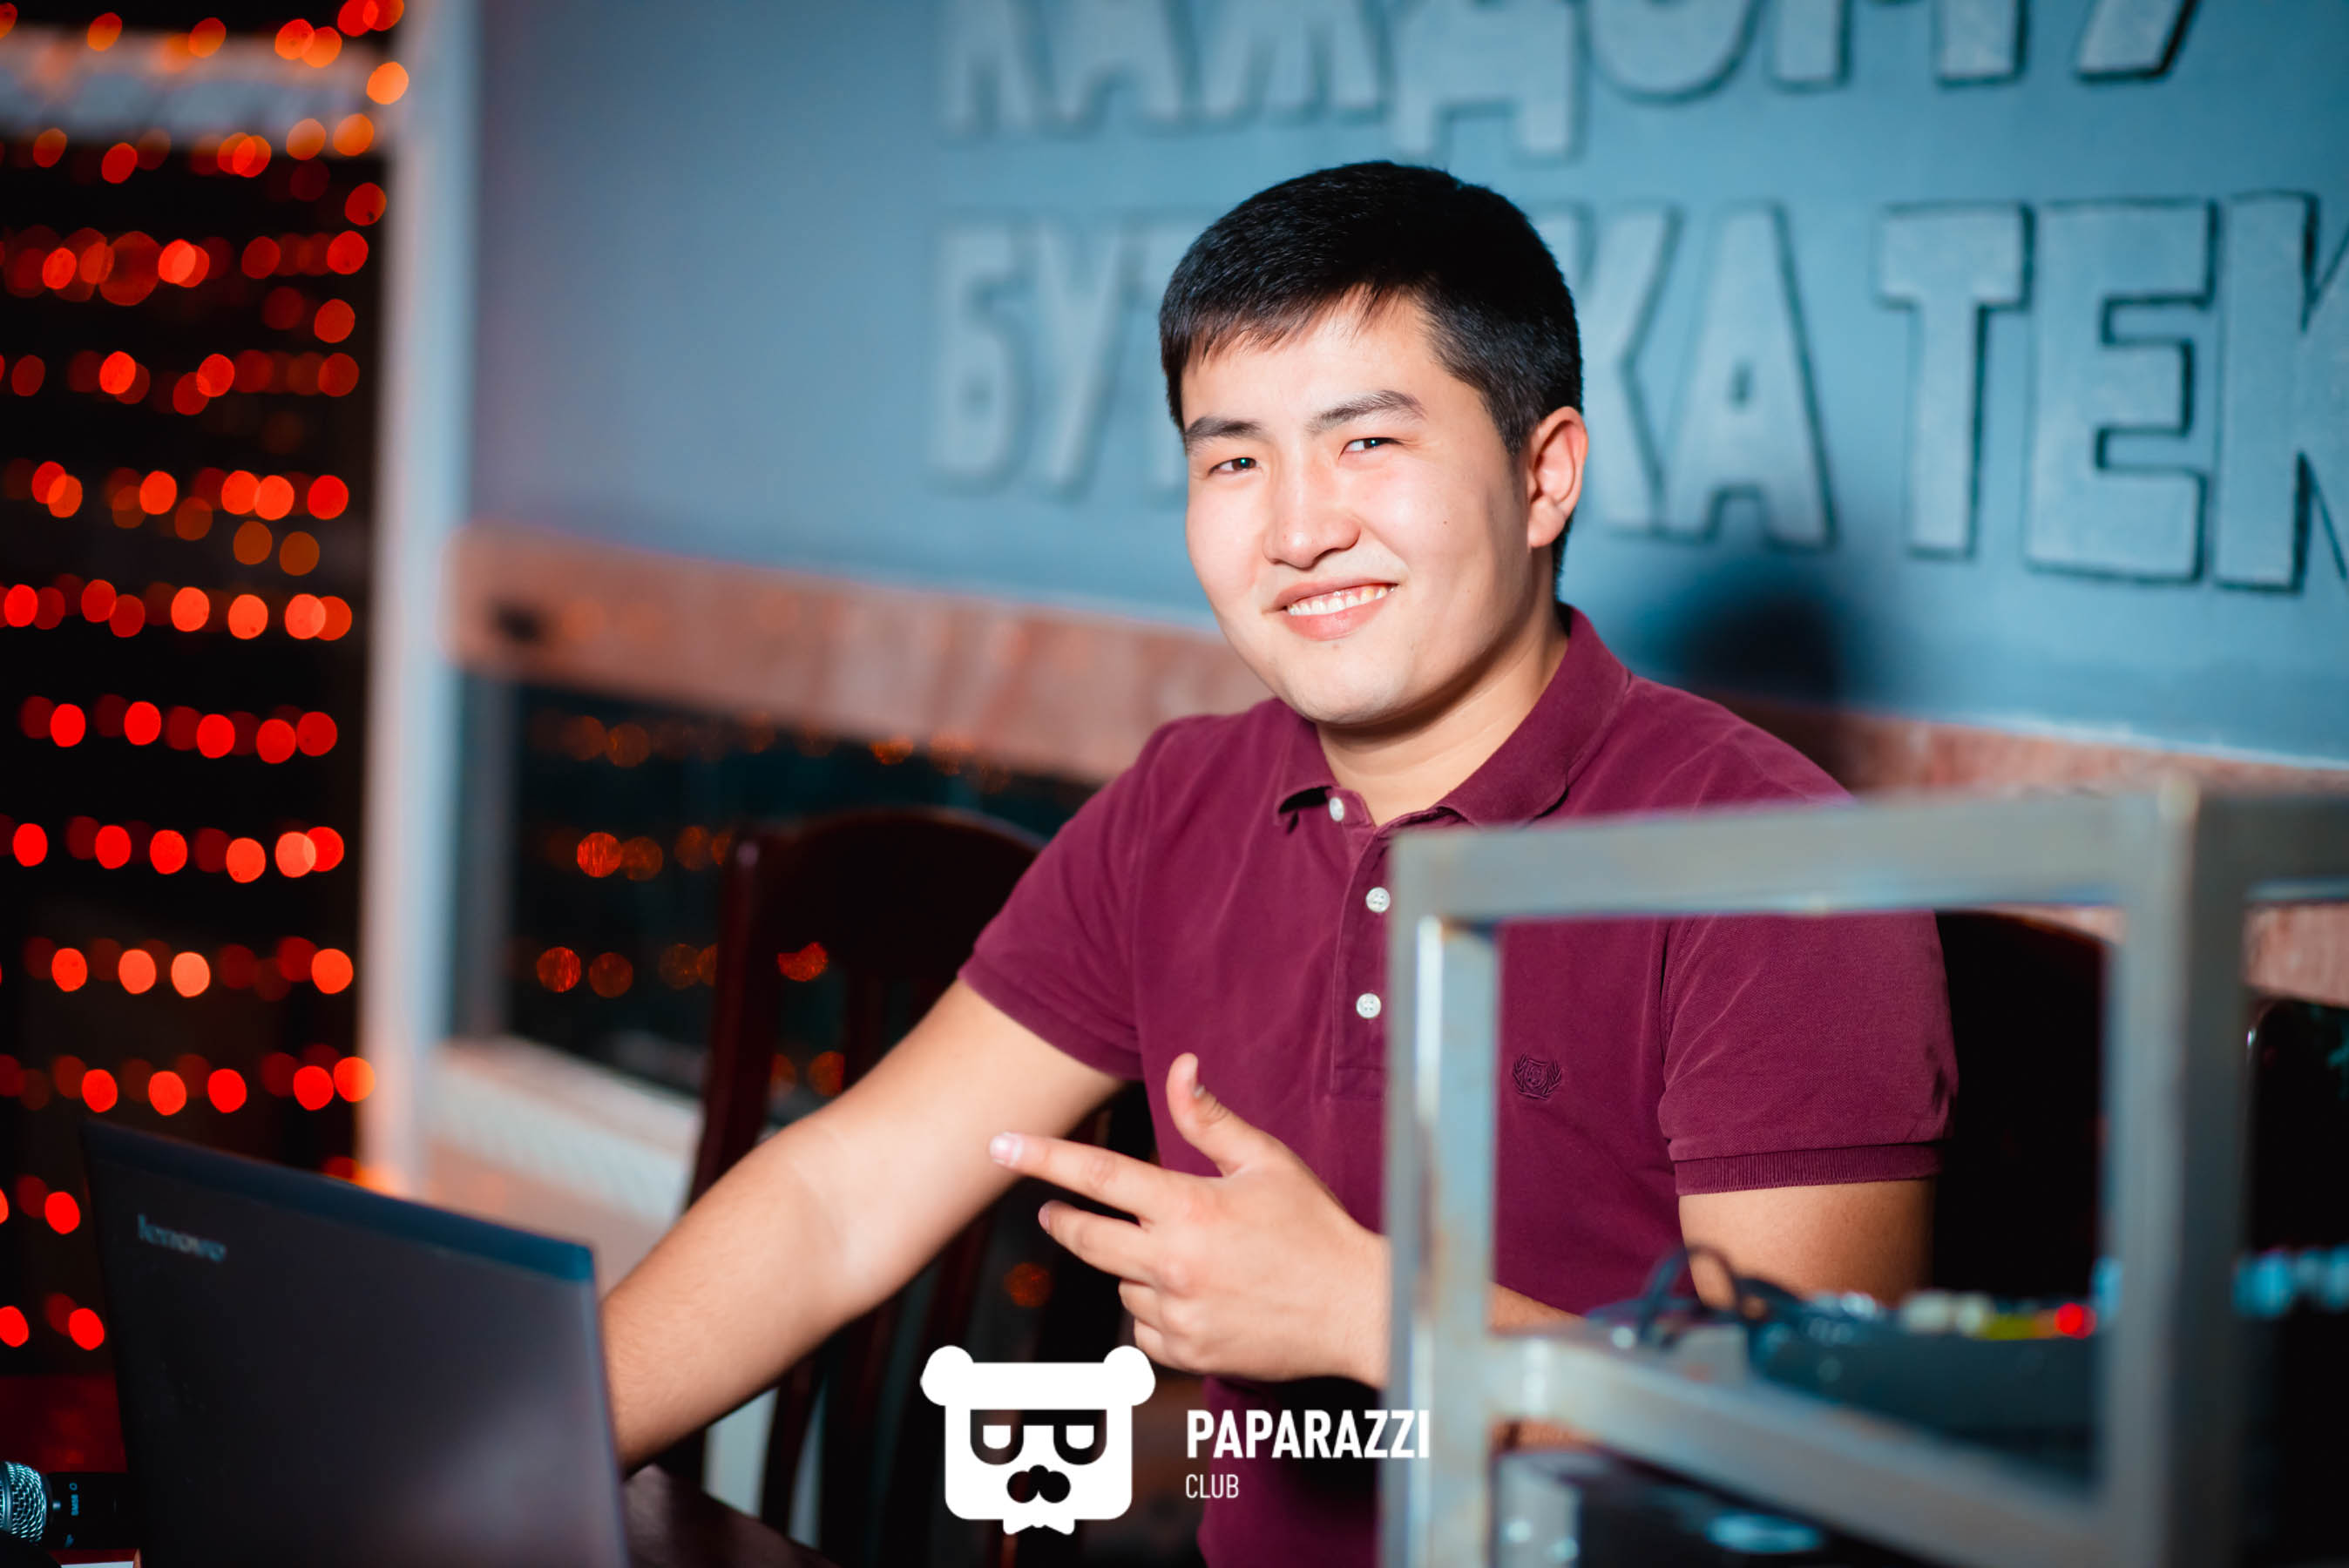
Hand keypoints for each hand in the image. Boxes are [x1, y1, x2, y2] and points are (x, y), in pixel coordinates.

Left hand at [988, 1052, 1388, 1385]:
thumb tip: (1179, 1066)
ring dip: (1133, 1266)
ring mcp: (1178, 1314)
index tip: (998, 1145)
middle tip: (1055, 1210)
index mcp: (1190, 1209)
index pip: (1098, 1175)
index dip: (1043, 1157)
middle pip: (1085, 1238)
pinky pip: (1144, 1327)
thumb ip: (1210, 1119)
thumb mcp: (1267, 1162)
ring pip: (1121, 1282)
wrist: (1358, 1311)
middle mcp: (1174, 1264)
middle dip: (1064, 1220)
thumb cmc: (1315, 1228)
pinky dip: (1157, 1309)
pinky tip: (1198, 1297)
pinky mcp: (1188, 1354)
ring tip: (1187, 1258)